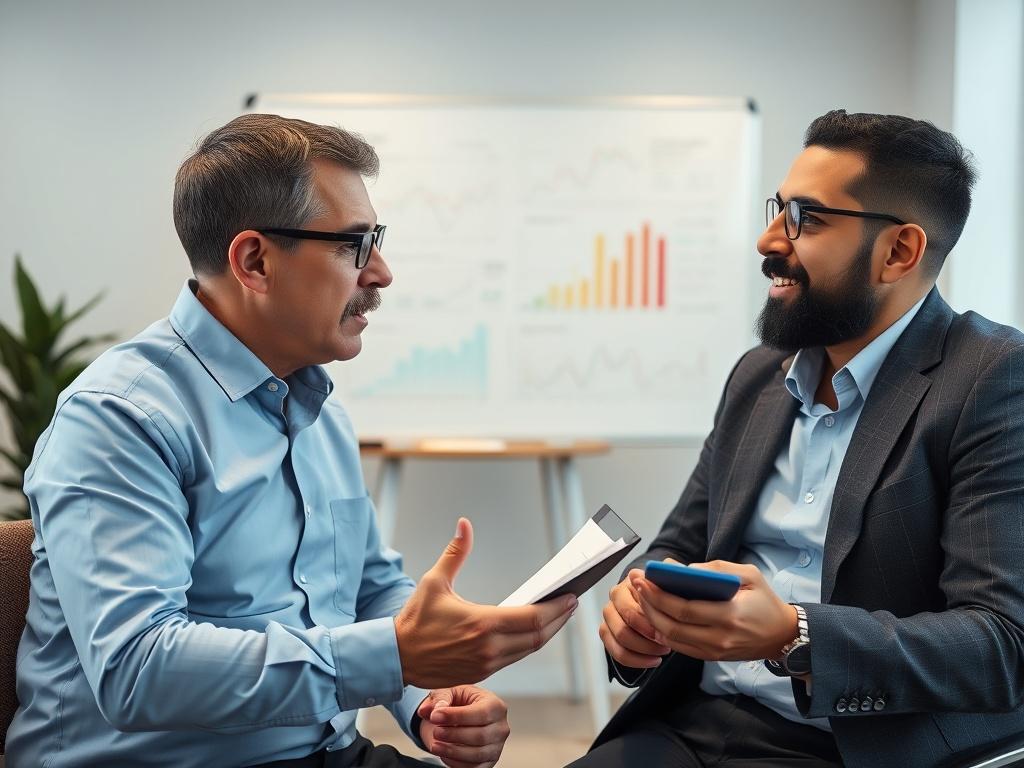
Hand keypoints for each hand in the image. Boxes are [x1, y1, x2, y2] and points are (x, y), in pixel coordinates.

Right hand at [395, 518, 577, 688]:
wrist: (396, 658)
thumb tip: (465, 524)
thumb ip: (455, 553)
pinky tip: (534, 631)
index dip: (556, 609)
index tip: (570, 597)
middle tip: (571, 605)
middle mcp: (489, 648)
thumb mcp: (433, 582)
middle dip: (559, 620)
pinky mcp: (482, 673)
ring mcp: (487, 664)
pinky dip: (529, 644)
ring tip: (558, 616)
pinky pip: (515, 658)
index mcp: (482, 624)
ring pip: (529, 650)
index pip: (532, 618)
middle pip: (538, 636)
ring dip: (547, 633)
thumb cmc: (415, 619)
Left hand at [417, 686, 508, 767]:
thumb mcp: (452, 692)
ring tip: (435, 745)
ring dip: (453, 752)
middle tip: (436, 731)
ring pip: (477, 755)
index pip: (480, 713)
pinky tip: (443, 754)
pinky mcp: (488, 762)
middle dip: (454, 735)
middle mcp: (500, 728)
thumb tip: (431, 710)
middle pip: (480, 736)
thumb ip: (441, 698)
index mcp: (495, 706)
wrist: (464, 716)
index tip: (435, 716)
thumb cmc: (462, 702)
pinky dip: (456, 763)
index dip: (456, 716)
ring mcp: (496, 747)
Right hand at [598, 569, 670, 667]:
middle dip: (648, 638)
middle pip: (625, 624)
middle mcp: (616, 595)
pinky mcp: (607, 631)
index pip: (635, 605)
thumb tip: (673, 577)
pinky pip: (616, 652)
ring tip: (662, 651)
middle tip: (666, 643)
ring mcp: (610, 614)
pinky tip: (652, 660)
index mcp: (631, 582)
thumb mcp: (673, 583)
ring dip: (643, 649)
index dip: (651, 621)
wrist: (659, 599)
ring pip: (619, 638)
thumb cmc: (668, 593)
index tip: (667, 628)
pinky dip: (635, 660)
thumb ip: (673, 578)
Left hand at [633, 560, 796, 660]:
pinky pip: (679, 647)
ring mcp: (714, 652)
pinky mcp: (711, 657)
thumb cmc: (765, 601)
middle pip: (672, 626)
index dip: (659, 596)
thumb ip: (717, 569)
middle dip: (648, 604)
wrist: (783, 636)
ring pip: (671, 639)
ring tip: (641, 596)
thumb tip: (683, 569)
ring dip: (651, 618)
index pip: (684, 609)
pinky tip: (654, 614)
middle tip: (635, 584)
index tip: (643, 579)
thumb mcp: (749, 575)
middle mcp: (719, 638)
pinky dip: (663, 631)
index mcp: (729, 616)